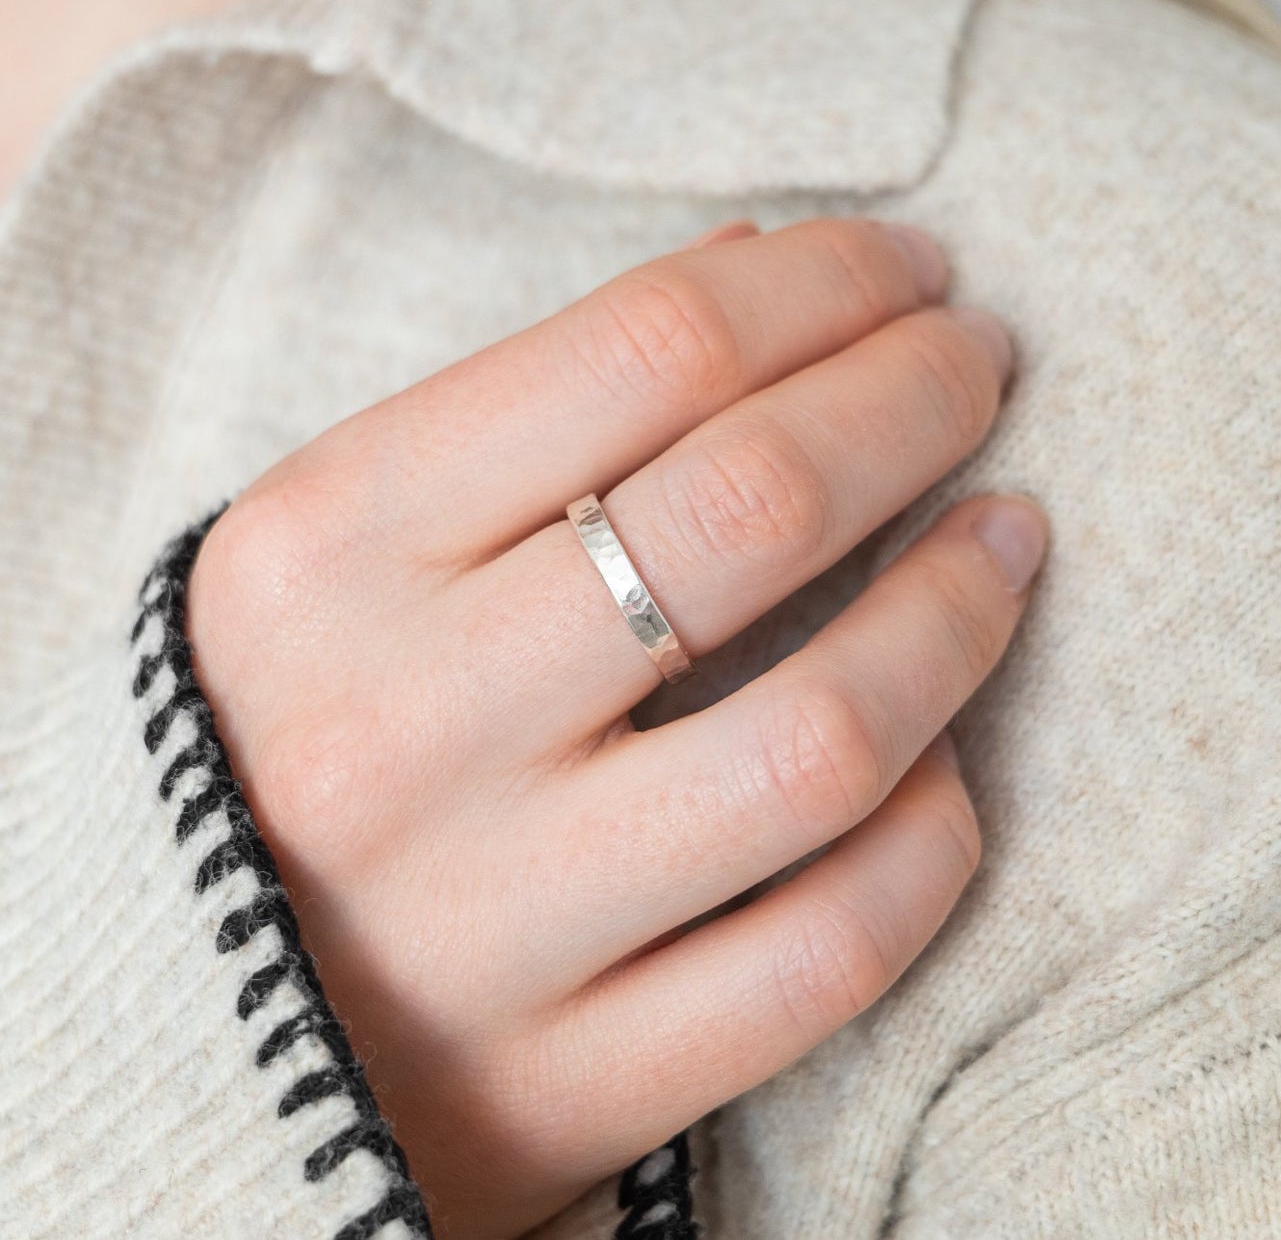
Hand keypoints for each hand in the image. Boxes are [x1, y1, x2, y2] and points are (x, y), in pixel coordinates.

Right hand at [186, 216, 1048, 1237]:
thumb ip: (535, 402)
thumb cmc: (308, 721)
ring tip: (1009, 536)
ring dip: (960, 611)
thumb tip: (759, 268)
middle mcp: (398, 727)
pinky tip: (947, 764)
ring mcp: (485, 920)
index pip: (647, 349)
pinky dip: (929, 840)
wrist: (201, 1012)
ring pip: (820, 738)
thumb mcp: (351, 542)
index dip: (828, 284)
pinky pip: (825, 950)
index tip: (912, 271)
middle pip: (753, 508)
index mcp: (325, 553)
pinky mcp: (567, 1079)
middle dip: (917, 397)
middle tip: (979, 362)